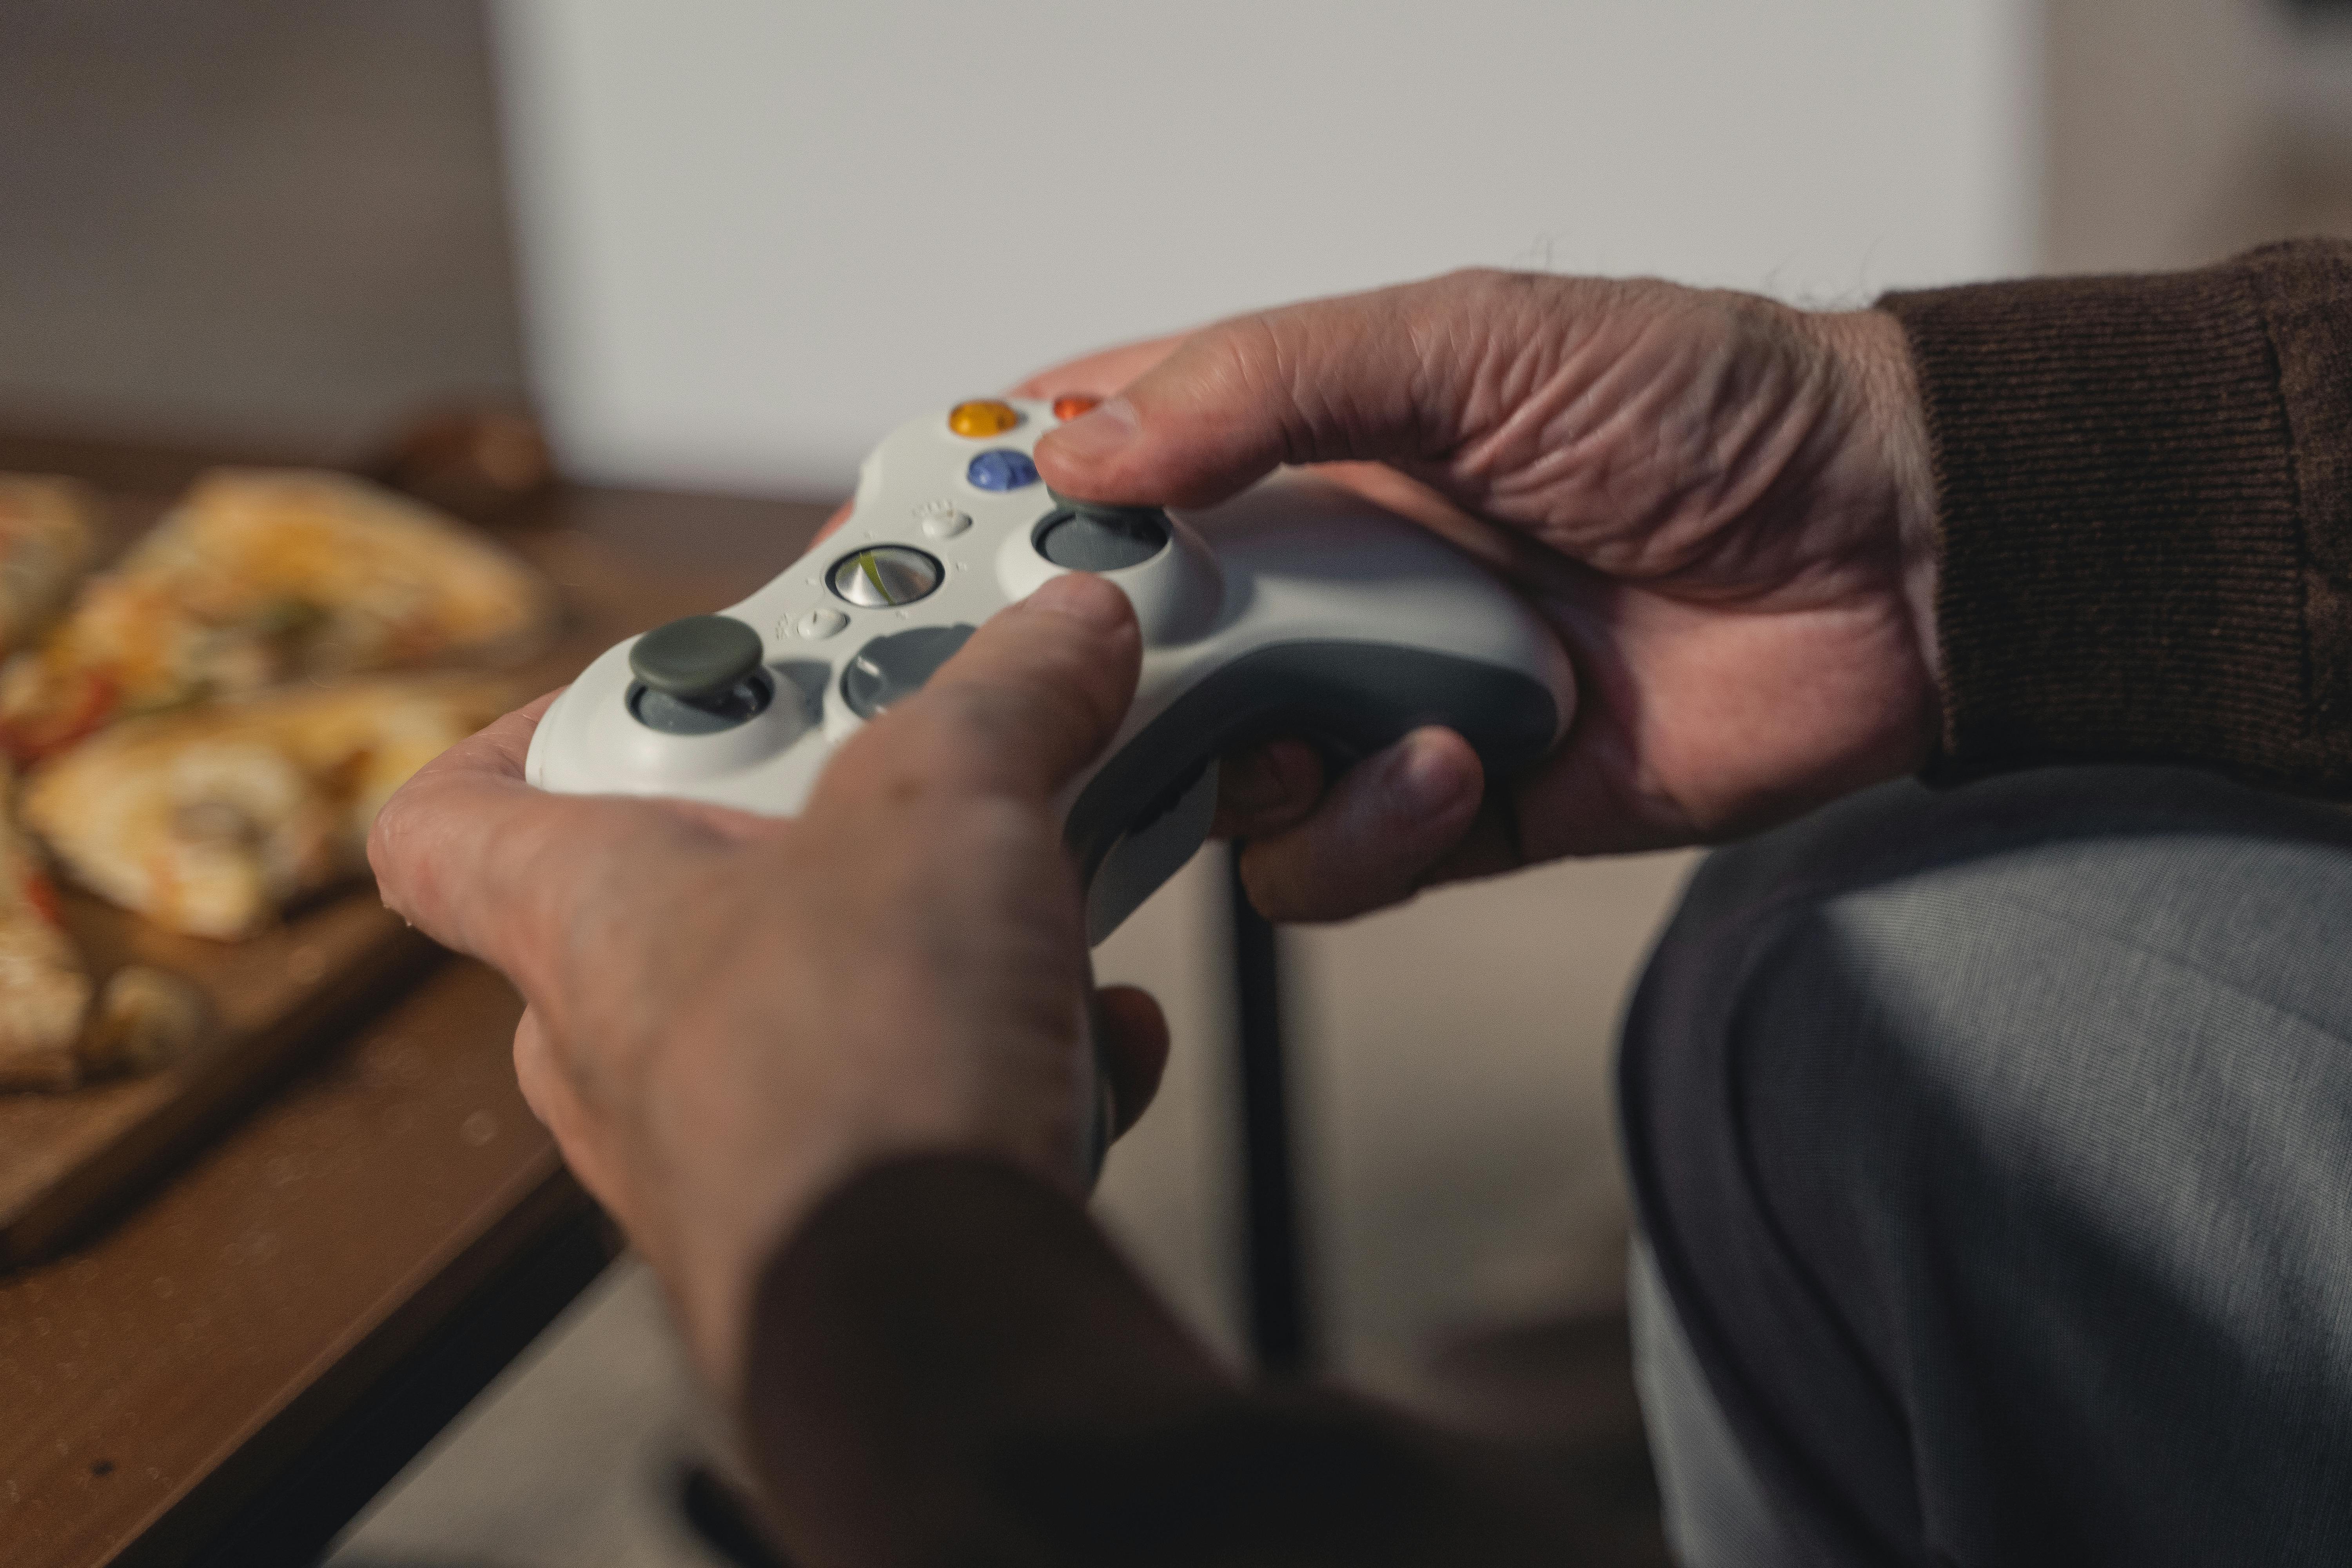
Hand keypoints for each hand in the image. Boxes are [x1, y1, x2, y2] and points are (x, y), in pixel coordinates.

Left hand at [366, 574, 1168, 1394]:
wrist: (936, 1330)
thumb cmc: (859, 1073)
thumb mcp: (946, 799)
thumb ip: (1005, 691)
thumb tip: (1065, 628)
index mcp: (587, 915)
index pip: (446, 819)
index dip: (516, 731)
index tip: (641, 682)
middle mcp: (631, 1037)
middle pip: (701, 878)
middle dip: (841, 811)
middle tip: (941, 756)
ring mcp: (733, 1138)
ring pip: (831, 990)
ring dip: (951, 932)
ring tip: (1049, 895)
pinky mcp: (844, 1212)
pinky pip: (916, 1096)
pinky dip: (1008, 1053)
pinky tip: (1091, 1037)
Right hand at [1018, 270, 1939, 919]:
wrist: (1893, 555)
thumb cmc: (1706, 408)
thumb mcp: (1471, 341)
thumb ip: (1268, 384)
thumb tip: (1084, 446)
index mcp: (1311, 443)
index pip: (1111, 465)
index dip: (1005, 500)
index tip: (913, 532)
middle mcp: (1324, 577)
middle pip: (1130, 644)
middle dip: (1085, 672)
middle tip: (1055, 689)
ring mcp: (1376, 699)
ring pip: (1210, 776)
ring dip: (1250, 761)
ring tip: (1350, 715)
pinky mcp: (1447, 810)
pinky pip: (1328, 864)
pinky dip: (1364, 830)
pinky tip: (1452, 764)